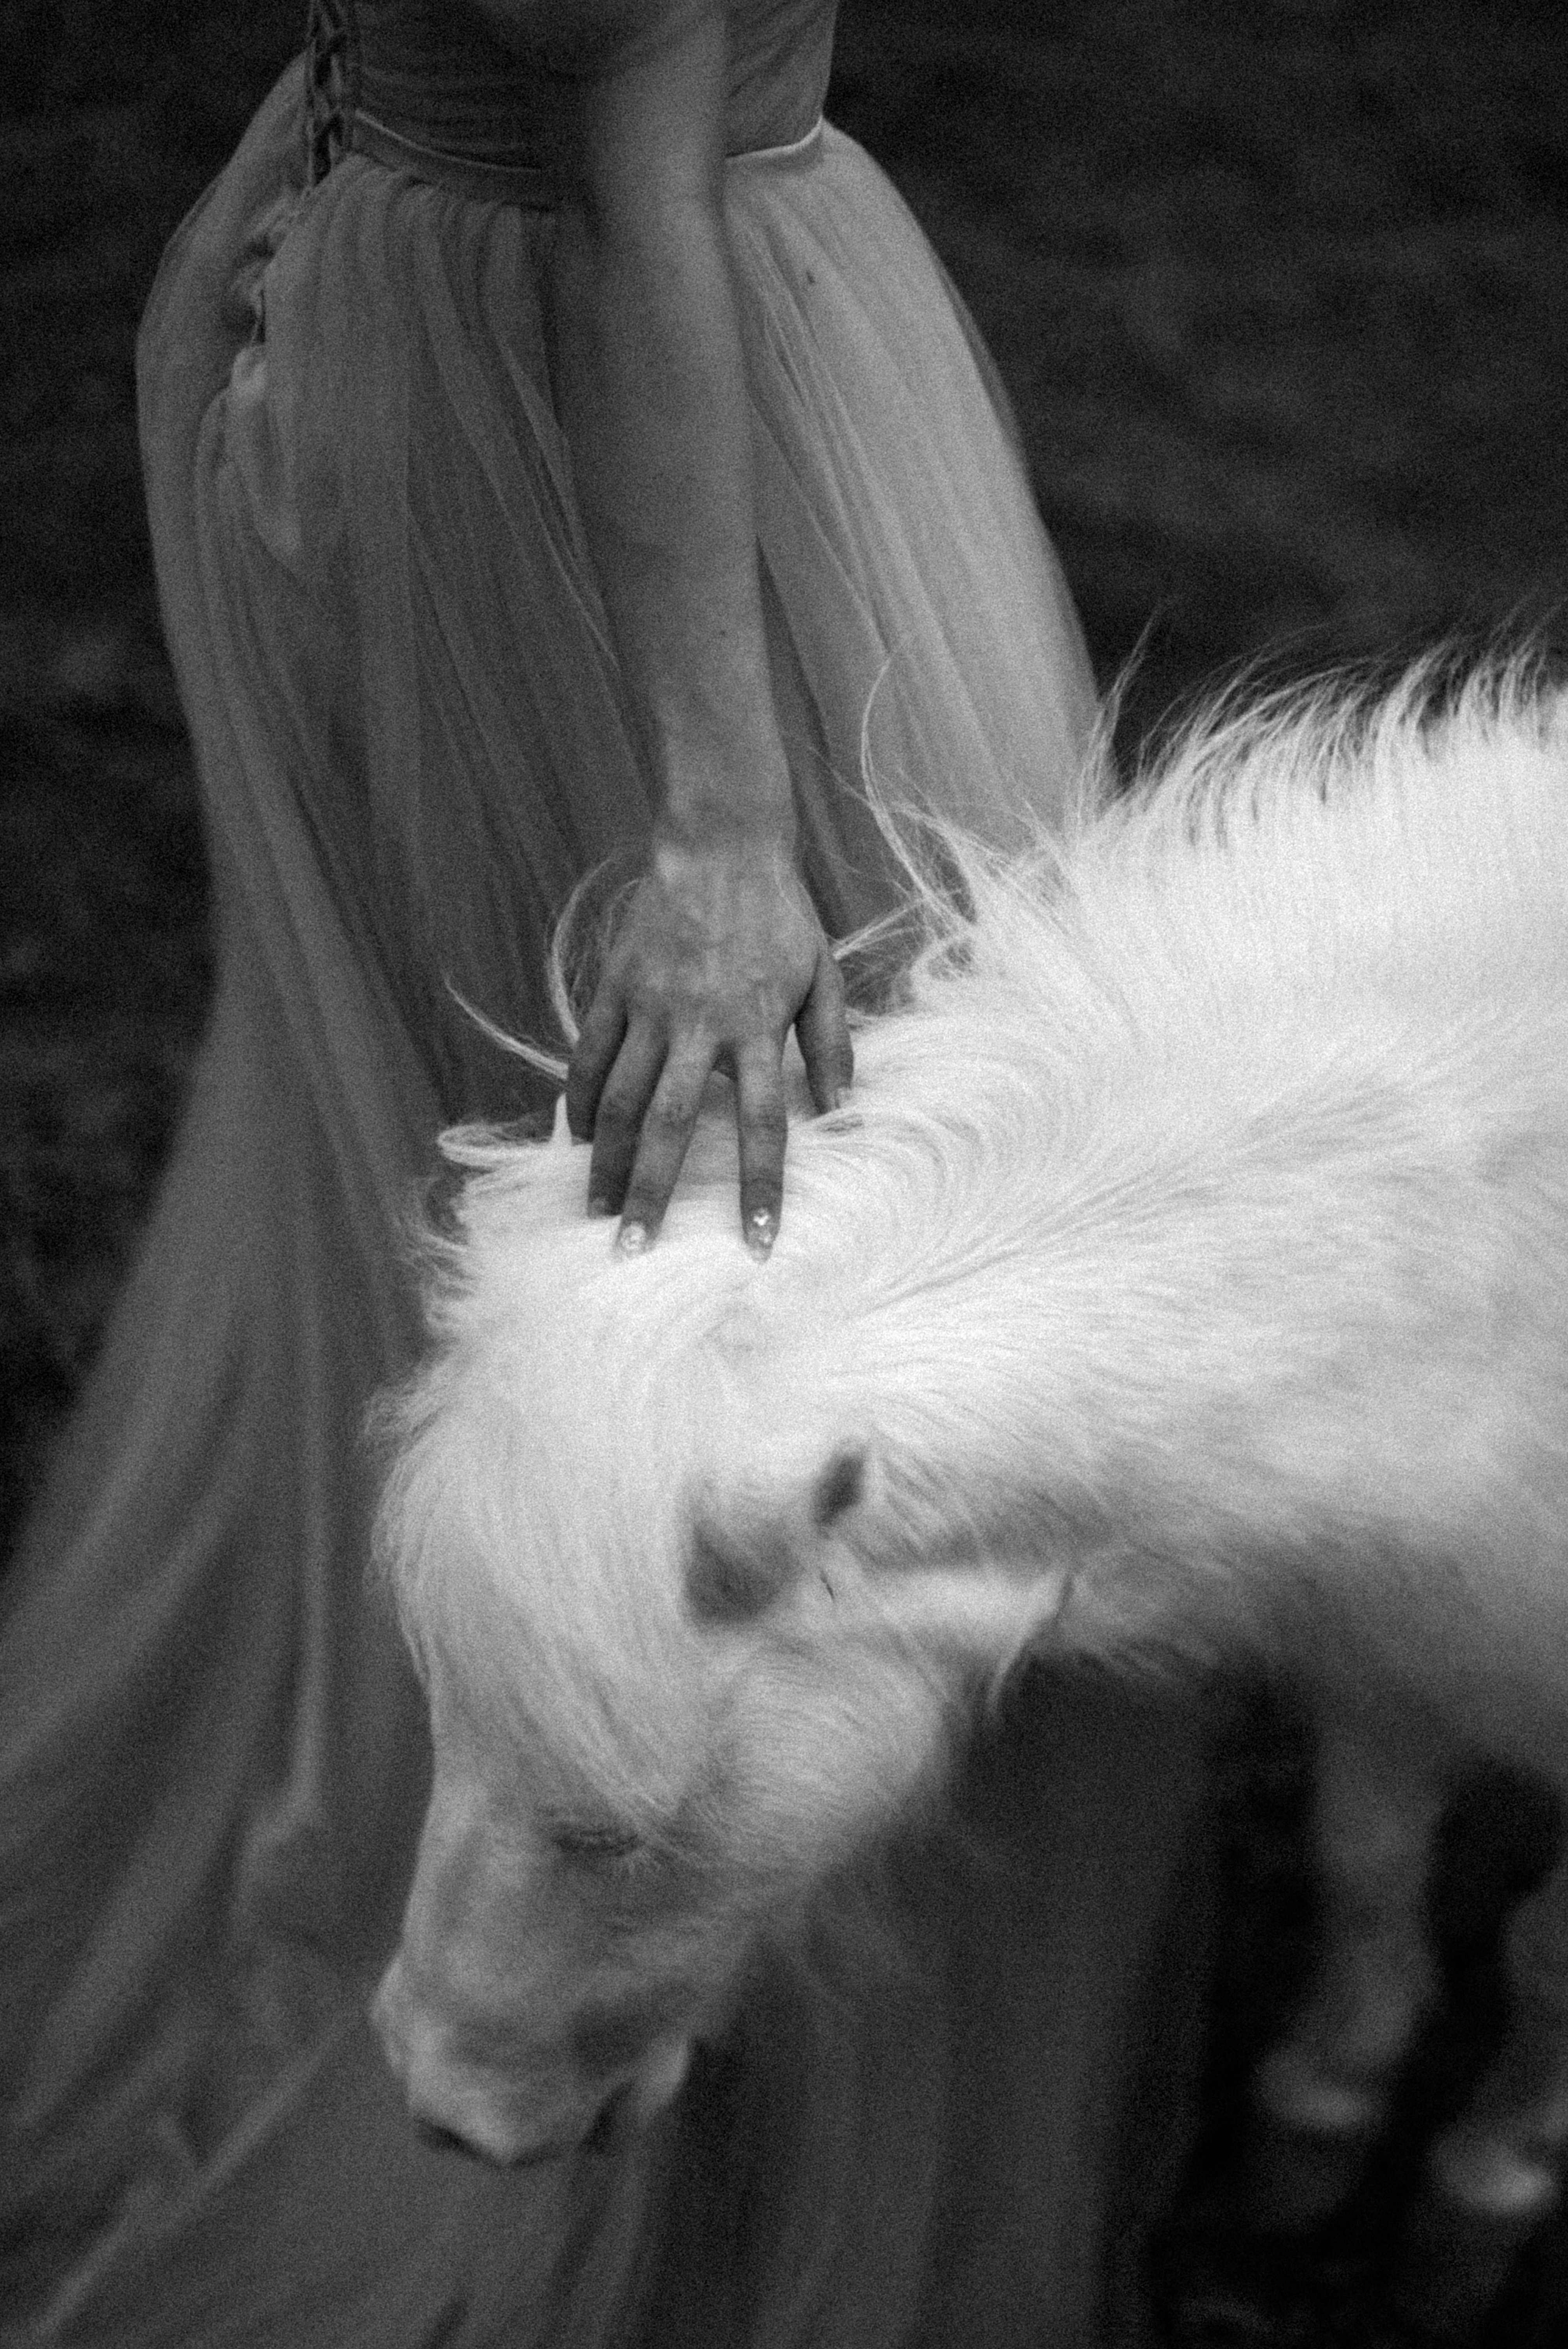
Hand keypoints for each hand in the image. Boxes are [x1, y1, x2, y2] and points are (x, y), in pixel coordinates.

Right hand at [565, 837, 852, 1254]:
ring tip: (596, 1213)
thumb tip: (845, 1114)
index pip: (762, 1124)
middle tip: (632, 1251)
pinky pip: (589, 1056)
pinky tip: (575, 1142)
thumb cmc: (780, 915)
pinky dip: (579, 1103)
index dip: (759, 1188)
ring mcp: (649, 1006)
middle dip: (650, 1193)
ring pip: (617, 1099)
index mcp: (757, 1026)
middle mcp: (698, 1024)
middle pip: (668, 1124)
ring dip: (605, 1162)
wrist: (721, 843)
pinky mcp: (614, 987)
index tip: (756, 1244)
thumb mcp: (823, 975)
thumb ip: (831, 1046)